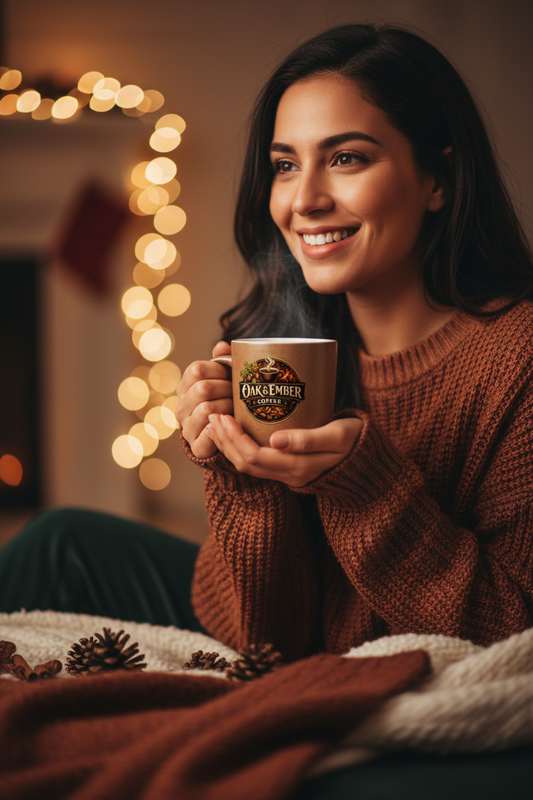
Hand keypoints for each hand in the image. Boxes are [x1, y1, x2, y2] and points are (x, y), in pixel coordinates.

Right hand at [176, 341, 232, 457]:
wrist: (223, 438)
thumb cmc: (225, 402)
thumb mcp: (223, 381)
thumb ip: (222, 362)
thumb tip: (221, 345)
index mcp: (185, 387)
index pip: (196, 369)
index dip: (218, 369)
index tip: (231, 374)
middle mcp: (181, 407)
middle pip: (203, 388)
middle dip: (226, 388)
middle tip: (240, 392)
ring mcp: (186, 428)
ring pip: (207, 408)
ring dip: (228, 407)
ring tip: (238, 408)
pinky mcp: (196, 446)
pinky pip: (211, 432)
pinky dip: (225, 426)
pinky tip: (233, 423)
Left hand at [205, 413, 362, 486]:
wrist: (371, 460)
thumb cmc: (356, 440)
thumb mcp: (338, 436)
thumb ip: (309, 439)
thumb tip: (275, 440)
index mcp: (299, 468)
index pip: (254, 456)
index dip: (233, 438)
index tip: (222, 415)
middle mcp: (289, 475)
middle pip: (245, 462)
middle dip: (225, 440)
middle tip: (213, 415)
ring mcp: (288, 474)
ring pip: (248, 465)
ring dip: (229, 445)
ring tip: (217, 423)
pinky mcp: (288, 468)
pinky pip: (257, 462)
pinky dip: (240, 447)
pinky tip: (234, 431)